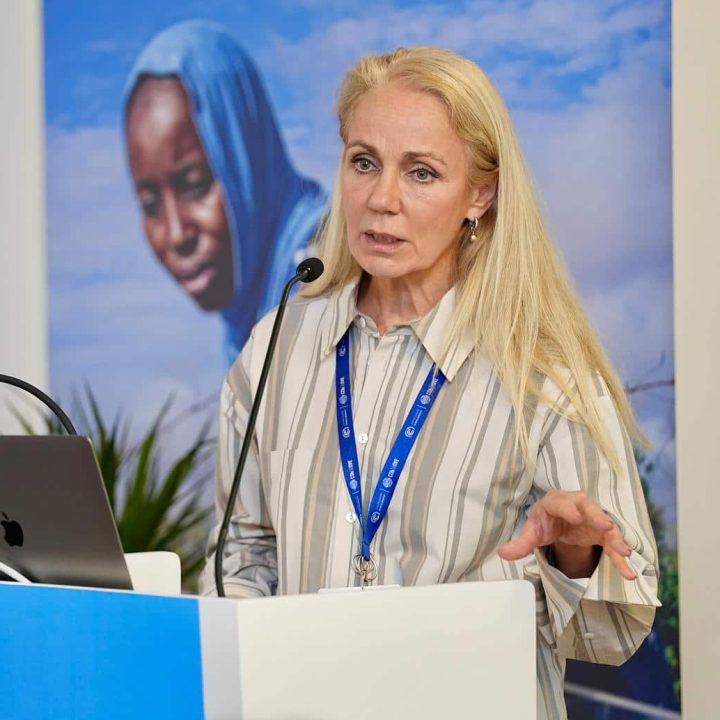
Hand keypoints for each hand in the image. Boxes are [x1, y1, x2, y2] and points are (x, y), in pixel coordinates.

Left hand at [498, 490, 635, 579]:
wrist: (559, 521)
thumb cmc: (545, 522)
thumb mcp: (533, 531)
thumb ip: (521, 543)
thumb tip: (503, 554)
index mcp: (555, 502)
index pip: (561, 503)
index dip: (568, 508)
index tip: (575, 516)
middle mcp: (578, 505)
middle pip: (589, 508)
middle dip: (598, 517)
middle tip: (607, 526)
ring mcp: (593, 518)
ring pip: (606, 526)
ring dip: (616, 539)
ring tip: (624, 552)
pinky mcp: (603, 532)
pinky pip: (613, 544)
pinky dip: (620, 557)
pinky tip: (628, 572)